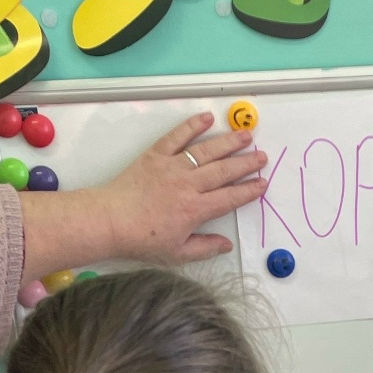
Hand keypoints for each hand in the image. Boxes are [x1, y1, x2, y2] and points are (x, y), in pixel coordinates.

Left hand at [16, 113, 266, 278]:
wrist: (109, 221)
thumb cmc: (142, 240)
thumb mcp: (177, 253)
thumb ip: (204, 248)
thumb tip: (227, 244)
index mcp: (196, 210)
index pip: (230, 198)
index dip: (249, 191)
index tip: (262, 184)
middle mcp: (189, 185)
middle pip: (224, 171)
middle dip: (247, 163)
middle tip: (263, 157)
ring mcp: (173, 167)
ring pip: (207, 151)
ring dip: (229, 142)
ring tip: (246, 135)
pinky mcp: (156, 155)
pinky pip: (177, 137)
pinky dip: (192, 126)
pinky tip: (207, 118)